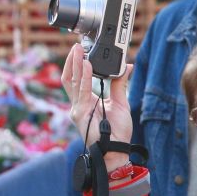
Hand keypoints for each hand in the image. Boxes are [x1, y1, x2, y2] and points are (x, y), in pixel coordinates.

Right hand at [61, 44, 133, 169]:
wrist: (116, 150)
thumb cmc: (118, 132)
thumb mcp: (120, 102)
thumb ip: (119, 83)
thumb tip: (126, 66)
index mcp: (87, 102)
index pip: (77, 80)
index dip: (77, 65)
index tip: (82, 50)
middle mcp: (79, 105)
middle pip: (70, 78)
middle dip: (72, 61)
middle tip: (77, 45)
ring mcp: (78, 109)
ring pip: (73, 82)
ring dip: (76, 64)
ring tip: (79, 50)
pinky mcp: (81, 113)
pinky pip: (82, 91)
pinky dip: (84, 77)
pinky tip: (87, 65)